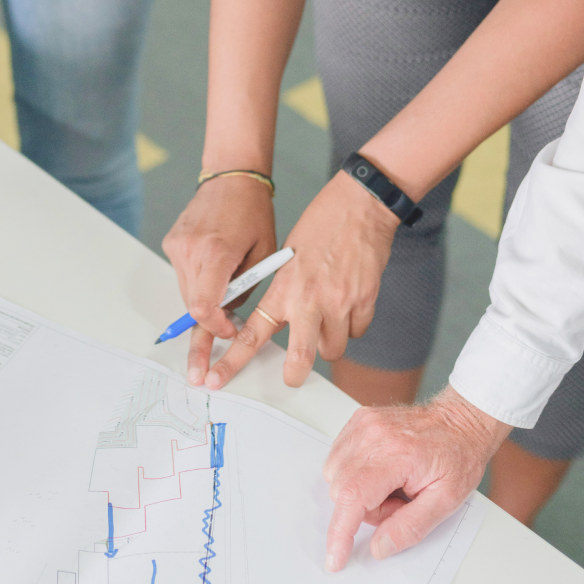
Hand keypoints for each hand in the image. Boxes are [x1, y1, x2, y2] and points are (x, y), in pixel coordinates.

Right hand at [162, 174, 277, 385]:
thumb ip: (247, 288)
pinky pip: (184, 275)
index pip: (203, 306)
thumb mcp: (264, 252)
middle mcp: (190, 250)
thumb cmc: (254, 213)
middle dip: (204, 331)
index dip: (214, 328)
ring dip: (203, 304)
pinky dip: (198, 284)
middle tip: (200, 370)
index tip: (228, 334)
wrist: (231, 177)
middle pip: (192, 306)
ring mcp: (177, 246)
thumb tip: (234, 321)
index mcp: (216, 252)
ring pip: (187, 293)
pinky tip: (214, 273)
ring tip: (224, 301)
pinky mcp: (171, 243)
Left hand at [201, 168, 396, 391]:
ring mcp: (340, 303)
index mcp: (283, 288)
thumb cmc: (321, 224)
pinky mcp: (365, 301)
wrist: (360, 206)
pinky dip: (351, 325)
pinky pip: (357, 332)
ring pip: (333, 349)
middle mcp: (310, 300)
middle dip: (294, 375)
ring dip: (328, 342)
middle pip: (301, 358)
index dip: (233, 361)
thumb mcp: (287, 256)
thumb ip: (283, 291)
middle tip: (291, 377)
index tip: (218, 378)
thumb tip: (280, 319)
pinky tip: (348, 303)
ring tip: (327, 318)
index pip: (252, 333)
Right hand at [323, 387, 511, 568]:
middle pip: (342, 490)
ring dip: (359, 492)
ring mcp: (364, 425)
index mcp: (398, 454)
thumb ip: (411, 527)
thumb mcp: (446, 501)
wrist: (460, 422)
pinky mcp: (359, 421)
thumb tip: (379, 547)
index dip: (340, 532)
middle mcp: (374, 434)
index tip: (334, 558)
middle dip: (366, 510)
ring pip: (335, 475)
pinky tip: (382, 471)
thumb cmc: (458, 456)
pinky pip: (338, 458)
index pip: (353, 496)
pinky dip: (355, 474)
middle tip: (400, 502)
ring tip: (393, 485)